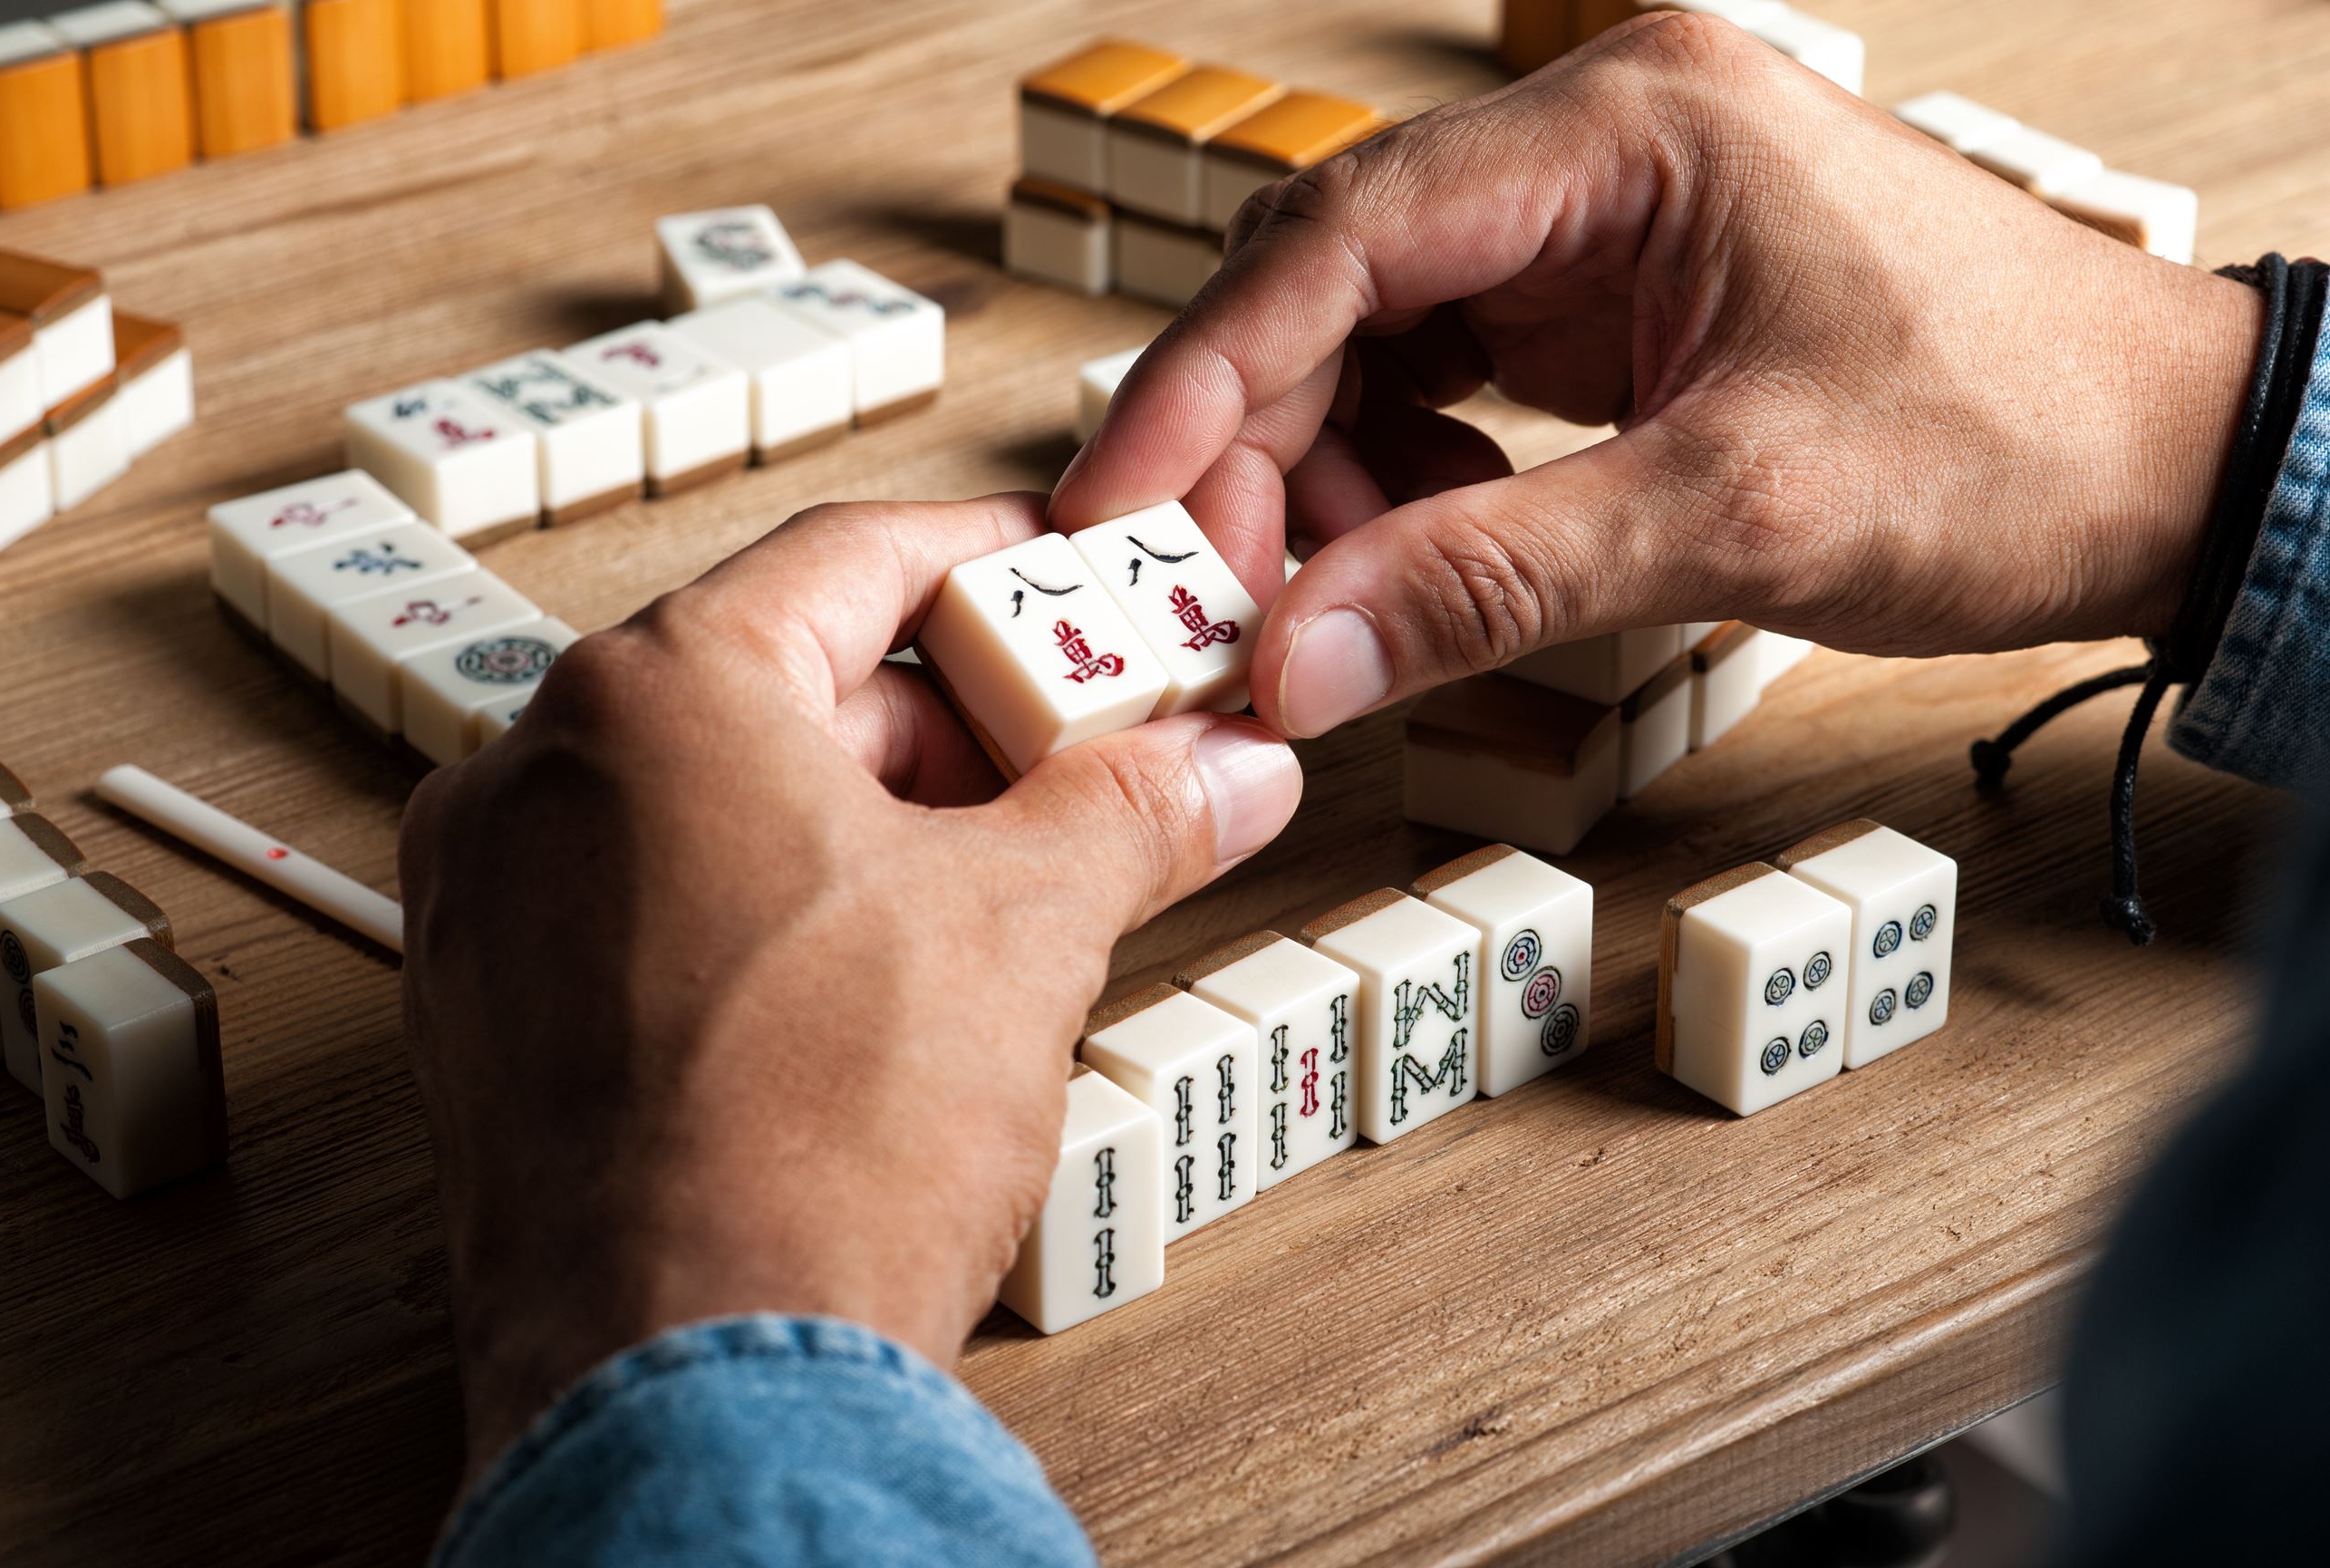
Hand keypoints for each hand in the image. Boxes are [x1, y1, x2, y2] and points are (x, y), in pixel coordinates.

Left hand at [398, 495, 1301, 1476]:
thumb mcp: (1024, 928)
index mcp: (653, 696)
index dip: (990, 562)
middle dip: (948, 716)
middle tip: (1074, 743)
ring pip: (713, 802)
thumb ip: (1131, 809)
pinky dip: (770, 907)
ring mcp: (494, 905)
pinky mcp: (491, 1024)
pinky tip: (880, 973)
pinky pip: (649, 905)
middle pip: (782, 681)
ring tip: (1002, 871)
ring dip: (866, 819)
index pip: (852, 560)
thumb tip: (1218, 769)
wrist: (687, 1380)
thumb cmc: (809, 1142)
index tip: (1064, 575)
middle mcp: (536, 776)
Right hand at [1052, 11, 2262, 737]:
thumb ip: (1496, 579)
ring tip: (1350, 588)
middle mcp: (1600, 149)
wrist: (2178, 464)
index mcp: (1629, 130)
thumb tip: (1298, 662)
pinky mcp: (1619, 300)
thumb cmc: (2018, 441)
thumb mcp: (1738, 517)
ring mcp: (1607, 222)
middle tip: (1221, 593)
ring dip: (1330, 466)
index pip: (1342, 236)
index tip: (1122, 512)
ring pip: (1380, 330)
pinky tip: (1432, 542)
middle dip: (1261, 443)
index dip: (1206, 382)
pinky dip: (1409, 470)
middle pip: (1338, 278)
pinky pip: (1451, 372)